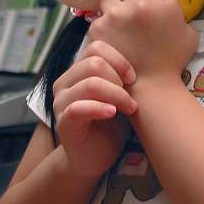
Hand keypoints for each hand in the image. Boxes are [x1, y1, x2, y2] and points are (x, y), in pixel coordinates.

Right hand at [53, 41, 137, 177]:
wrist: (98, 156)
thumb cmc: (113, 121)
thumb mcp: (120, 92)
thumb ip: (121, 74)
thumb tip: (142, 53)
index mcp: (77, 71)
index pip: (96, 48)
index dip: (119, 60)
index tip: (133, 78)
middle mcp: (64, 83)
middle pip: (94, 63)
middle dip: (119, 79)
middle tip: (131, 98)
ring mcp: (60, 103)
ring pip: (91, 84)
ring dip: (117, 95)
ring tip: (129, 108)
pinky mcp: (62, 124)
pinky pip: (78, 108)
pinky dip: (100, 108)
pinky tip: (112, 114)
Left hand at [88, 0, 197, 85]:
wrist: (151, 86)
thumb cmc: (173, 61)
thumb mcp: (189, 33)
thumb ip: (177, 14)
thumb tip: (166, 5)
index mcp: (164, 2)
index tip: (147, 1)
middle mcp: (140, 3)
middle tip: (129, 9)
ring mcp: (118, 14)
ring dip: (113, 8)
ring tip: (117, 24)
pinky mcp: (100, 26)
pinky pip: (98, 17)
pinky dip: (103, 26)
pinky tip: (110, 38)